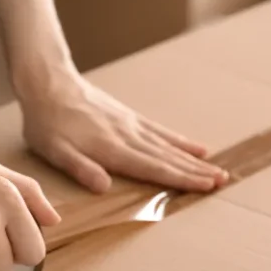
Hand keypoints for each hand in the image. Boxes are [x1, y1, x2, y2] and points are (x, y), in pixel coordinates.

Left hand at [19, 67, 228, 193]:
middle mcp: (128, 136)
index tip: (205, 186)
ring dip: (193, 159)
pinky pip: (160, 131)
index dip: (180, 179)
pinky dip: (179, 140)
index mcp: (112, 149)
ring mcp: (131, 125)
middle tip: (223, 181)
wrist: (49, 83)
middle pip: (168, 158)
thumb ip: (80, 168)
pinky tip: (194, 146)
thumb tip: (103, 187)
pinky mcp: (129, 117)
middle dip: (196, 171)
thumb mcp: (55, 150)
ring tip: (217, 168)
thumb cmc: (48, 122)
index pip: (153, 168)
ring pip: (168, 145)